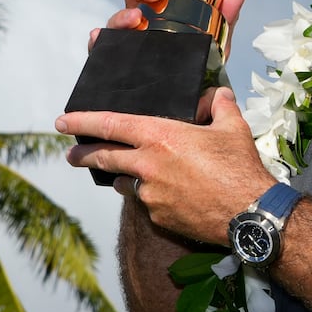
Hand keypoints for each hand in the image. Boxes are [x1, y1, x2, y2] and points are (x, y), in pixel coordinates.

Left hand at [58, 87, 271, 244]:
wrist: (248, 213)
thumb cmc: (240, 167)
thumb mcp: (232, 128)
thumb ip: (220, 106)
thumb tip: (219, 94)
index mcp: (160, 137)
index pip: (110, 125)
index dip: (82, 122)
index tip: (62, 122)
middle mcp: (148, 166)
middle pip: (103, 158)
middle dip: (83, 156)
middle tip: (71, 155)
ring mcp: (150, 195)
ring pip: (125, 183)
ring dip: (122, 178)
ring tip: (130, 175)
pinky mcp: (158, 217)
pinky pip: (147, 203)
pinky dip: (151, 197)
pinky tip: (169, 195)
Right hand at [90, 0, 250, 53]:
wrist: (187, 106)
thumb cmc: (194, 66)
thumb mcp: (213, 41)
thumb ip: (225, 15)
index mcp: (159, 5)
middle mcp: (139, 18)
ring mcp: (125, 40)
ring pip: (116, 19)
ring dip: (123, 15)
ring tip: (136, 19)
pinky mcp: (115, 62)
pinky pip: (101, 49)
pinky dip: (98, 41)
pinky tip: (100, 37)